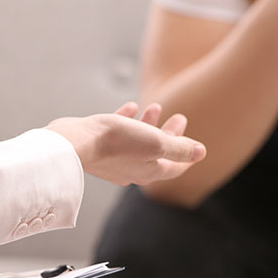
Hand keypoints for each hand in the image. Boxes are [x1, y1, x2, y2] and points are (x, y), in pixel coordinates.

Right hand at [46, 102, 205, 185]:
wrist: (76, 143)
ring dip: (149, 125)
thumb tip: (201, 153)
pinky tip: (130, 106)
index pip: (176, 167)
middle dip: (171, 135)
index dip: (188, 156)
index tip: (196, 145)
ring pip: (138, 142)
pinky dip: (128, 121)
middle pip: (158, 153)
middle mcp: (132, 170)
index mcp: (149, 171)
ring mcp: (114, 161)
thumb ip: (179, 148)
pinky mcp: (98, 148)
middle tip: (180, 117)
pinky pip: (117, 134)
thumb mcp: (156, 143)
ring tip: (156, 107)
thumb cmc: (117, 143)